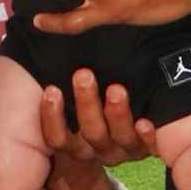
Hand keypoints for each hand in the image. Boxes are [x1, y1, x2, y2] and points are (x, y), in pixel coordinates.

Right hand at [40, 70, 158, 165]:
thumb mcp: (77, 87)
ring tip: (116, 90)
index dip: (52, 118)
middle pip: (90, 135)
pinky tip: (145, 121)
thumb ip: (63, 78)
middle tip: (84, 75)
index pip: (58, 138)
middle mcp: (100, 147)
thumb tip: (42, 42)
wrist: (146, 106)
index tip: (52, 89)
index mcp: (77, 141)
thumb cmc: (101, 90)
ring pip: (117, 138)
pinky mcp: (149, 145)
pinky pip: (147, 145)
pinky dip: (146, 135)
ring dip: (116, 115)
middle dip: (86, 104)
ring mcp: (125, 147)